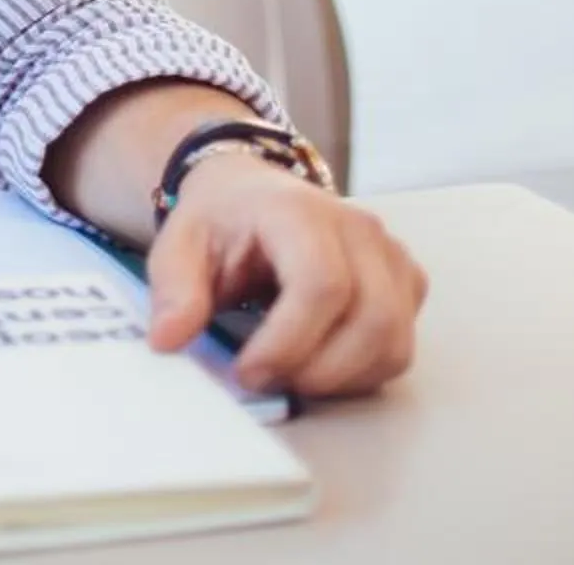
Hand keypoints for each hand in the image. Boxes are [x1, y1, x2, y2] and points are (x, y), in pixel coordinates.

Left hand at [143, 155, 427, 398]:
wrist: (250, 195)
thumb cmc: (221, 220)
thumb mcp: (179, 245)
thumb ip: (174, 290)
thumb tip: (168, 340)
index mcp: (300, 212)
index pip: (322, 284)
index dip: (289, 343)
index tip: (247, 372)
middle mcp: (359, 229)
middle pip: (372, 319)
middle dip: (319, 370)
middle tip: (265, 379)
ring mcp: (390, 255)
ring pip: (393, 341)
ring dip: (342, 379)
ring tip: (289, 374)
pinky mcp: (406, 282)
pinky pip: (400, 346)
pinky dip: (362, 372)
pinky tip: (318, 365)